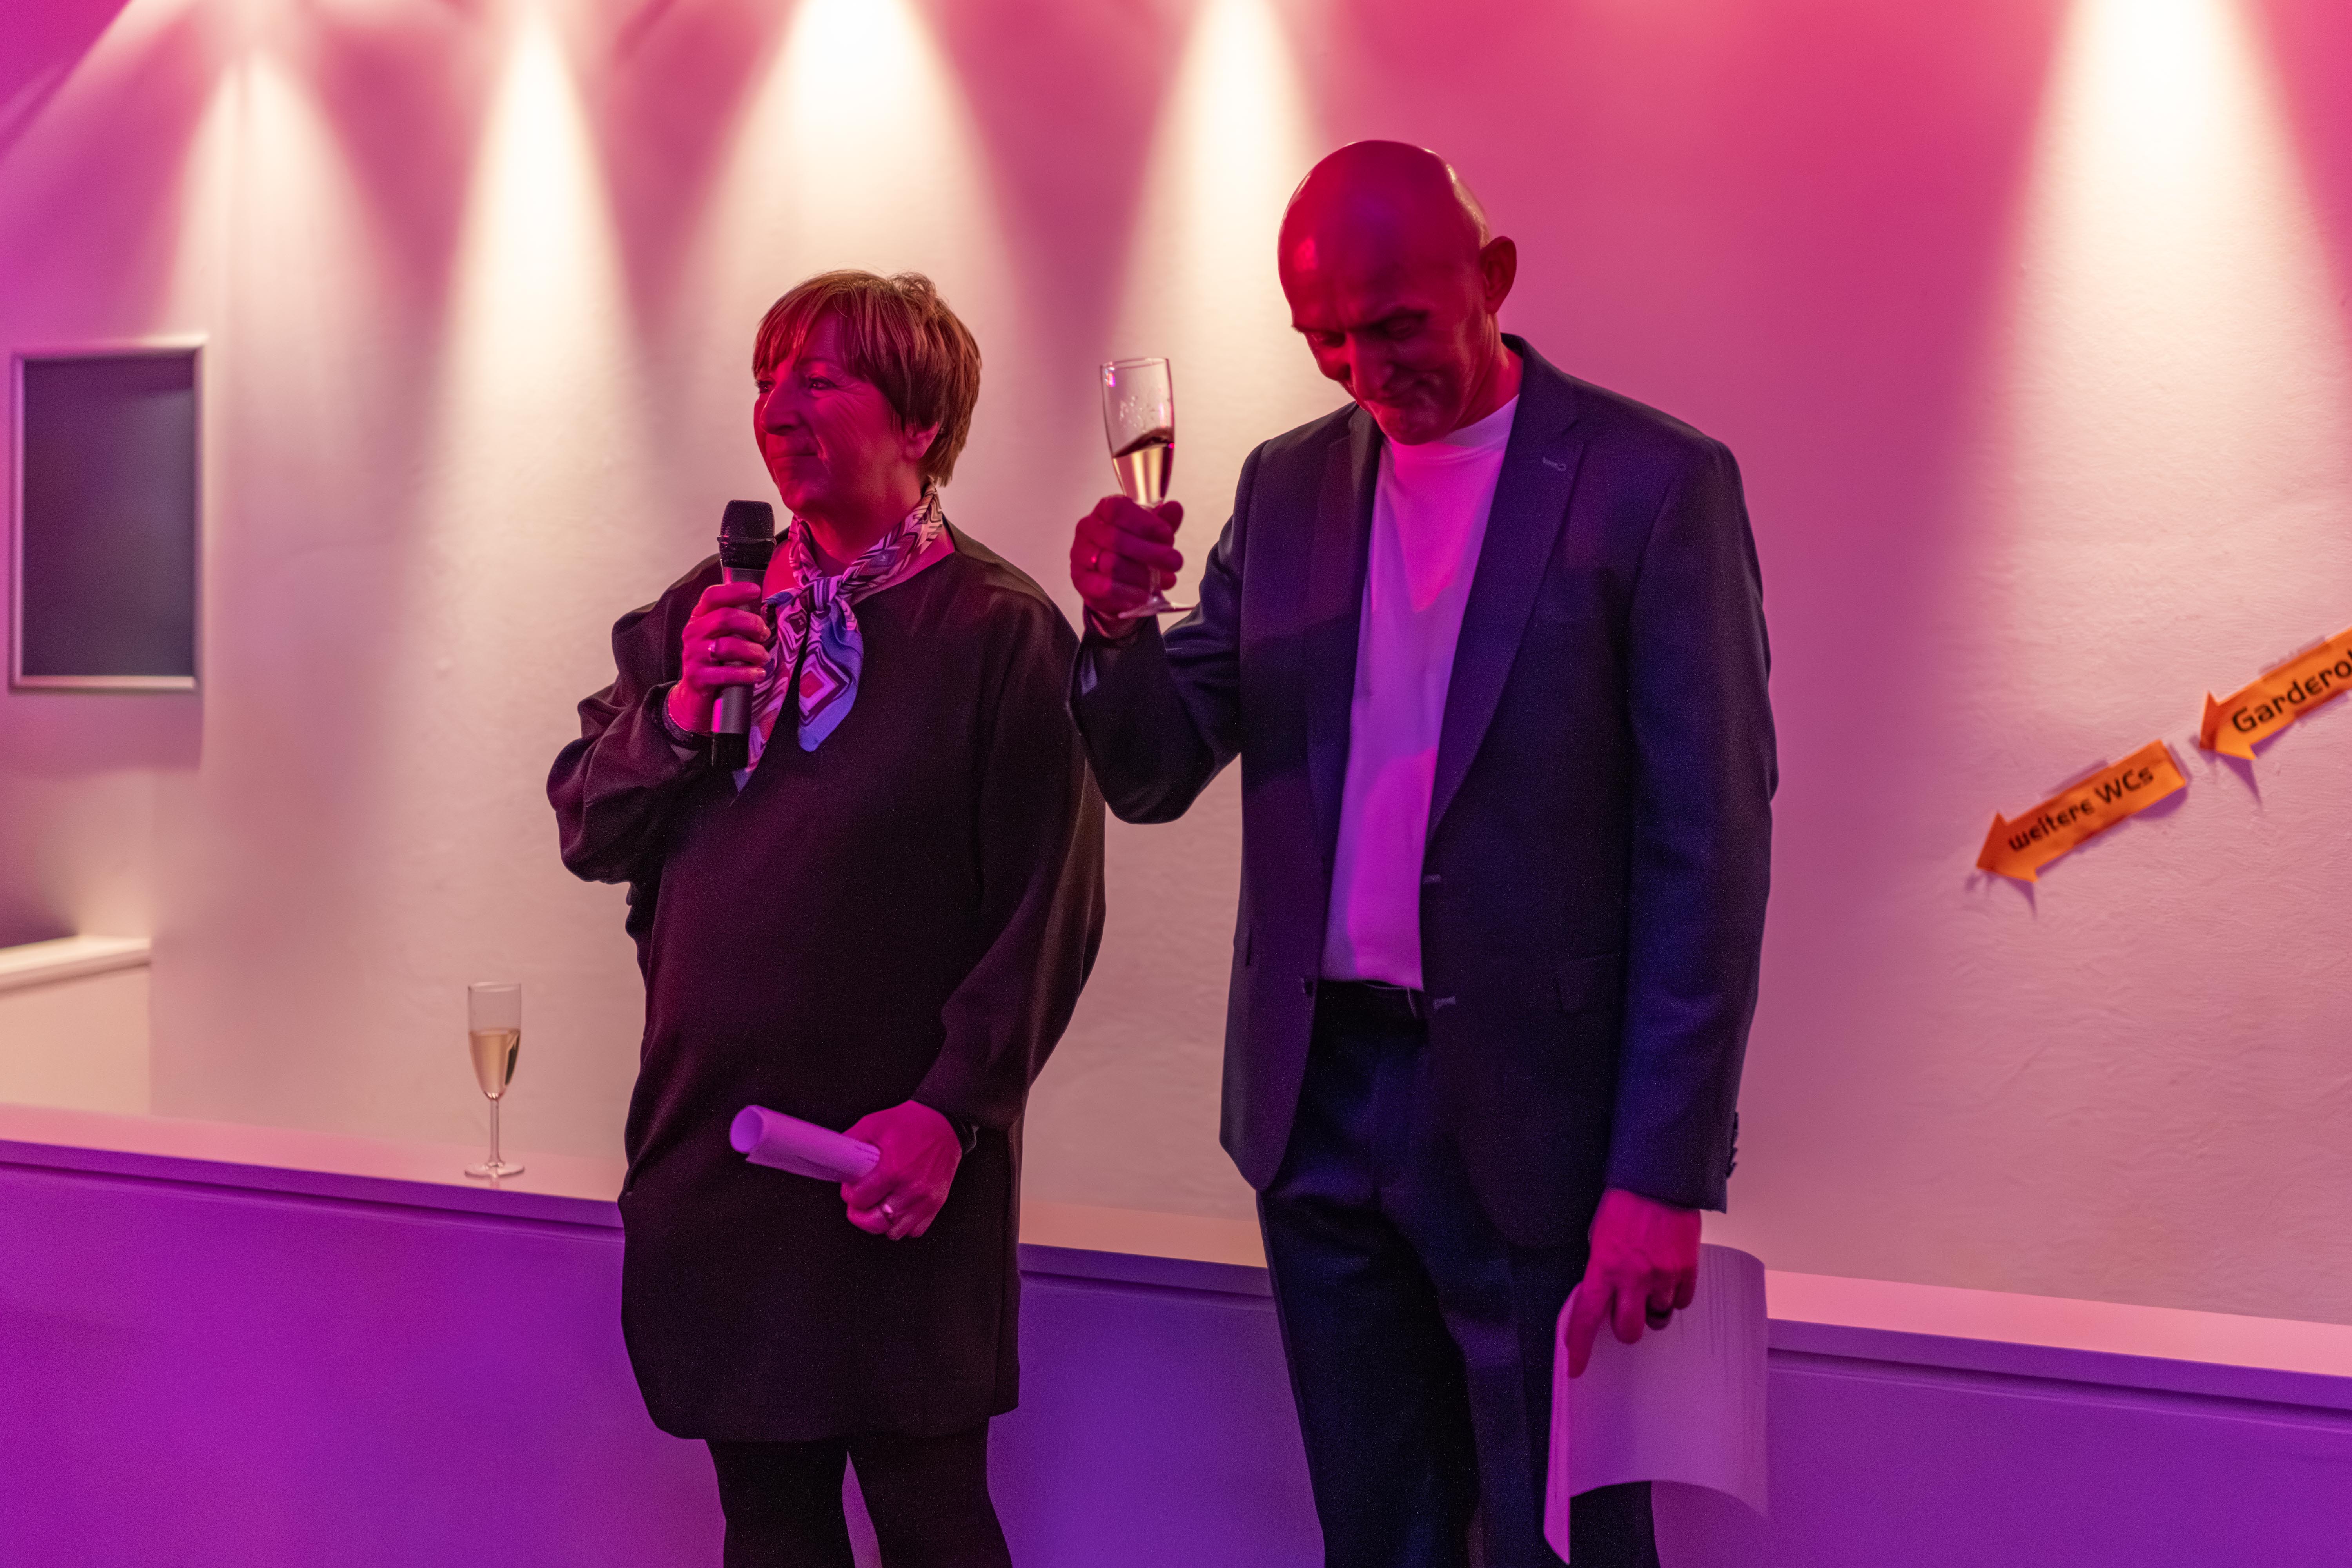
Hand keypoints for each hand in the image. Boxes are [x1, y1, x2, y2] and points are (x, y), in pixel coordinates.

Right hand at [669, 582, 772, 732]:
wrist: (693, 697)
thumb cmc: (715, 662)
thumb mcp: (719, 637)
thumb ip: (735, 622)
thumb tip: (762, 607)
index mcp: (699, 618)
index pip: (713, 596)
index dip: (735, 591)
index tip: (756, 591)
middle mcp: (693, 633)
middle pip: (725, 618)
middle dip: (752, 624)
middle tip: (764, 634)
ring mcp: (693, 655)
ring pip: (728, 645)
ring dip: (753, 651)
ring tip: (763, 657)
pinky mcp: (698, 677)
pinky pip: (727, 673)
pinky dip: (747, 673)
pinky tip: (758, 674)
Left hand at [840, 1101, 962, 1240]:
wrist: (946, 1123)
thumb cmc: (914, 1122)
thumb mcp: (874, 1124)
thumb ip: (853, 1143)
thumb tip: (837, 1159)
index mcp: (894, 1169)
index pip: (859, 1200)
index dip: (849, 1195)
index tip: (851, 1190)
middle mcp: (912, 1188)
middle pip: (875, 1222)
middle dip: (861, 1215)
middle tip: (859, 1204)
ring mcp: (926, 1199)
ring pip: (895, 1231)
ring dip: (882, 1222)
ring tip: (879, 1206)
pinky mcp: (937, 1204)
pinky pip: (915, 1230)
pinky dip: (904, 1224)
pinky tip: (897, 1208)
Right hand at [1070, 496, 1183, 626]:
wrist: (1111, 578)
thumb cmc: (1131, 549)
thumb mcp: (1150, 533)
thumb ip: (1163, 521)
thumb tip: (1174, 508)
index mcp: (1104, 510)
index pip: (1119, 509)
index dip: (1145, 522)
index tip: (1167, 536)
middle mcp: (1088, 528)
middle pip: (1116, 538)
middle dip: (1151, 552)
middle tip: (1175, 562)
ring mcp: (1080, 555)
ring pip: (1112, 564)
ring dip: (1143, 575)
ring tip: (1164, 581)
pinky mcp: (1081, 581)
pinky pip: (1104, 587)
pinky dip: (1128, 592)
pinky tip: (1144, 594)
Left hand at [1563, 1187, 1700, 1376]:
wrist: (1659, 1179)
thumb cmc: (1625, 1202)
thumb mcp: (1598, 1235)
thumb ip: (1600, 1268)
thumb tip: (1602, 1293)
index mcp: (1603, 1267)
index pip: (1585, 1317)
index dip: (1579, 1347)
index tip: (1576, 1367)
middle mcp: (1632, 1277)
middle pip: (1629, 1330)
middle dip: (1626, 1328)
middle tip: (1626, 1313)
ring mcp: (1662, 1276)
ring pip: (1659, 1317)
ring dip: (1653, 1309)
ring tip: (1650, 1286)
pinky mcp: (1687, 1270)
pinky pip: (1683, 1301)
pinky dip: (1675, 1296)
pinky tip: (1669, 1278)